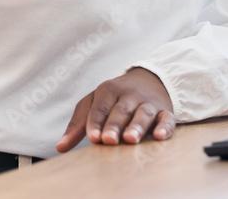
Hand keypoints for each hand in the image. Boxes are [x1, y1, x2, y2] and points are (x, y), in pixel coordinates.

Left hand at [57, 67, 175, 151]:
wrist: (149, 80)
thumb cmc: (114, 99)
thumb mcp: (94, 103)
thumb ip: (78, 124)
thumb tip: (60, 147)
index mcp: (108, 90)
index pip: (100, 107)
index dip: (96, 122)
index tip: (93, 138)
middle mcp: (129, 95)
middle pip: (121, 110)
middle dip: (115, 125)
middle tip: (109, 140)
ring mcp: (147, 103)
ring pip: (143, 113)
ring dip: (137, 126)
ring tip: (130, 139)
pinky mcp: (164, 111)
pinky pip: (166, 118)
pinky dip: (164, 126)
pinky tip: (158, 136)